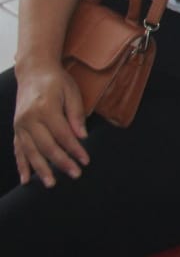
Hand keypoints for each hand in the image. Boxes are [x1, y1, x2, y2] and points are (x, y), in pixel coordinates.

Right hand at [12, 63, 89, 186]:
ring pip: (31, 152)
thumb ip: (76, 114)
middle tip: (75, 175)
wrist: (34, 72)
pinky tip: (26, 179)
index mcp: (45, 109)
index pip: (62, 135)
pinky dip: (22, 165)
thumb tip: (82, 136)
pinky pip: (18, 150)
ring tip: (51, 184)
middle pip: (46, 146)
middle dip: (61, 163)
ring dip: (41, 170)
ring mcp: (20, 125)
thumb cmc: (57, 81)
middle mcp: (29, 119)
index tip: (86, 160)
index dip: (75, 149)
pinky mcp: (16, 129)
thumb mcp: (72, 92)